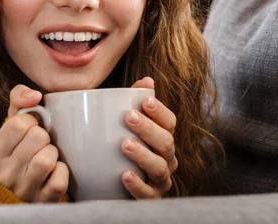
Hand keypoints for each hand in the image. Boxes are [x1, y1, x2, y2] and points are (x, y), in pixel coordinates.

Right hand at [0, 85, 68, 202]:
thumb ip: (20, 96)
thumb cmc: (29, 143)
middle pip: (36, 138)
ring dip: (54, 153)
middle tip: (43, 143)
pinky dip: (63, 172)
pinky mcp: (42, 202)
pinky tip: (56, 171)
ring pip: (46, 160)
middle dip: (45, 136)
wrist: (43, 179)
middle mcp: (3, 176)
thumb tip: (34, 96)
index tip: (33, 128)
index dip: (33, 121)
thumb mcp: (19, 117)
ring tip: (49, 155)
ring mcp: (22, 192)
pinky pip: (58, 181)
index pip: (17, 124)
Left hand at [121, 77, 177, 198]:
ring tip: (124, 144)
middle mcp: (166, 158)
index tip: (144, 100)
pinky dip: (137, 185)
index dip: (159, 111)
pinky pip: (147, 194)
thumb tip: (146, 79)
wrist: (108, 184)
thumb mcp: (122, 125)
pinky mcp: (149, 198)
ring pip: (159, 168)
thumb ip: (131, 102)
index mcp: (162, 138)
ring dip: (143, 155)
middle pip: (166, 143)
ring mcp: (160, 180)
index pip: (169, 123)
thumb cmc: (119, 149)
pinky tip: (125, 175)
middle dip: (148, 129)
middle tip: (129, 117)